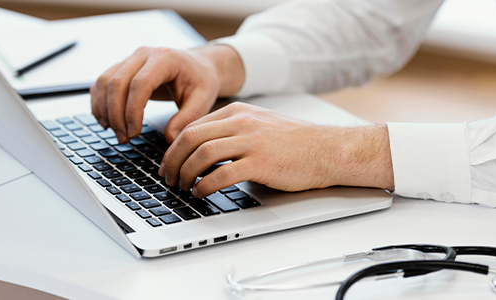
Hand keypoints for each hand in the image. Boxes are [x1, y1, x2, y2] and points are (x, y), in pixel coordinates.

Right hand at [90, 45, 243, 143]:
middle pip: (117, 82)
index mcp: (165, 58)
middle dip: (116, 115)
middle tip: (124, 138)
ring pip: (104, 82)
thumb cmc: (201, 81)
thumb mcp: (203, 100)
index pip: (140, 84)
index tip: (134, 132)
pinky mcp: (122, 67)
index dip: (132, 110)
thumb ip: (187, 119)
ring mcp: (130, 59)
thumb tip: (170, 139)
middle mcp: (144, 54)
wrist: (198, 67)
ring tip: (117, 134)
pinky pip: (101, 83)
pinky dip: (99, 103)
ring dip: (105, 111)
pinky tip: (106, 122)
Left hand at [158, 102, 394, 197]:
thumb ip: (232, 131)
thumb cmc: (295, 142)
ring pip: (202, 154)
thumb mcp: (259, 125)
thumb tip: (203, 150)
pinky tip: (201, 193)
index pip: (193, 126)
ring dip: (185, 173)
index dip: (173, 148)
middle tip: (168, 178)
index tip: (169, 163)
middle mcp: (242, 122)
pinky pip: (222, 174)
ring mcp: (251, 141)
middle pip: (191, 138)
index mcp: (238, 112)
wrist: (327, 150)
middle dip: (172, 161)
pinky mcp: (261, 162)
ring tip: (182, 187)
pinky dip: (205, 186)